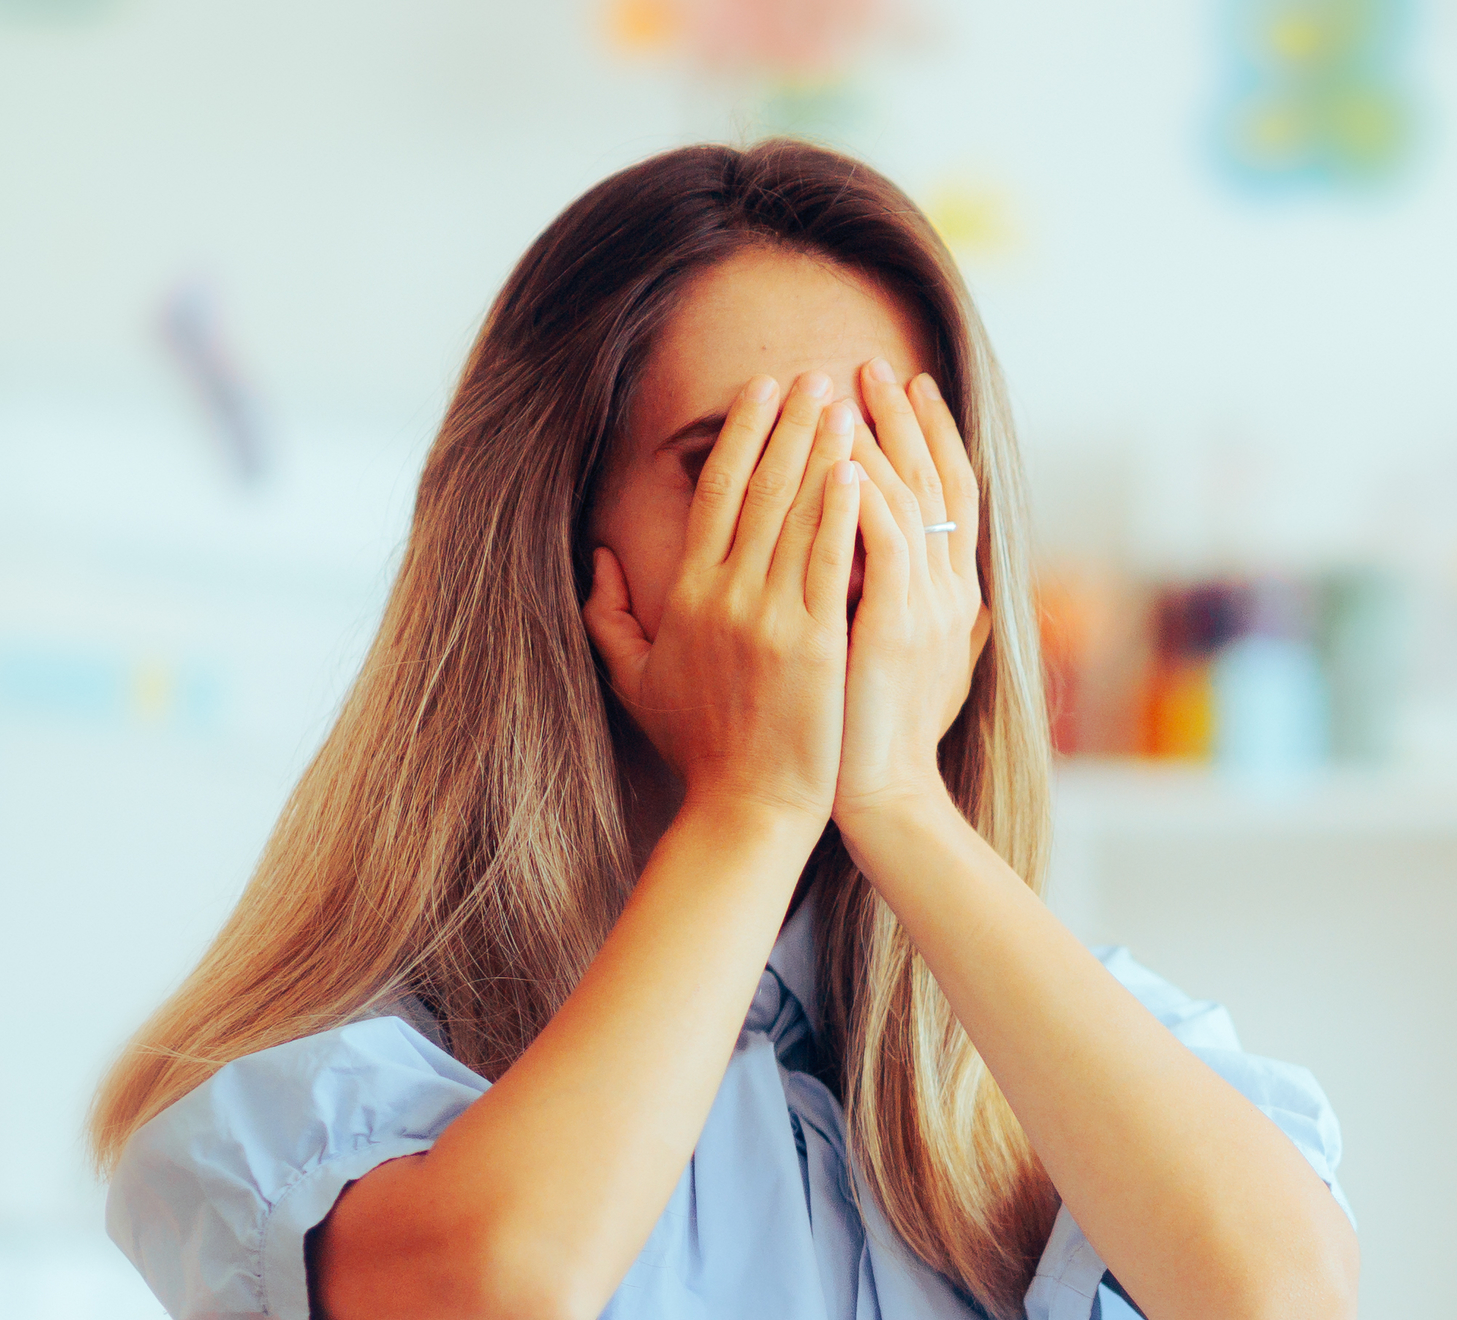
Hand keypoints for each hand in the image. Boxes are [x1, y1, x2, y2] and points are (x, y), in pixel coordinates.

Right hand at [584, 372, 866, 836]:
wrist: (745, 807)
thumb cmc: (697, 747)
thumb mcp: (634, 679)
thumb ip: (608, 614)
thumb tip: (597, 556)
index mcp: (689, 594)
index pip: (715, 493)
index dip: (740, 436)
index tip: (763, 392)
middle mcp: (727, 596)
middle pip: (759, 490)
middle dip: (788, 426)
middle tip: (814, 374)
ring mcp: (772, 619)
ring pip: (798, 516)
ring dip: (822, 452)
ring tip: (845, 403)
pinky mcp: (816, 645)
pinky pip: (832, 565)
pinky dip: (843, 515)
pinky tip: (859, 471)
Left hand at [835, 357, 987, 838]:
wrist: (882, 798)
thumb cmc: (878, 740)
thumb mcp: (911, 667)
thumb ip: (914, 613)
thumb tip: (932, 586)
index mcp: (949, 596)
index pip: (945, 495)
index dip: (928, 438)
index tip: (905, 390)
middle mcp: (949, 592)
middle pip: (932, 480)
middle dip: (902, 419)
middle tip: (872, 364)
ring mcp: (927, 607)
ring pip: (908, 499)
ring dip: (878, 440)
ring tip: (847, 390)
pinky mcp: (894, 626)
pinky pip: (886, 542)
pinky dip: (865, 496)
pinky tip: (842, 456)